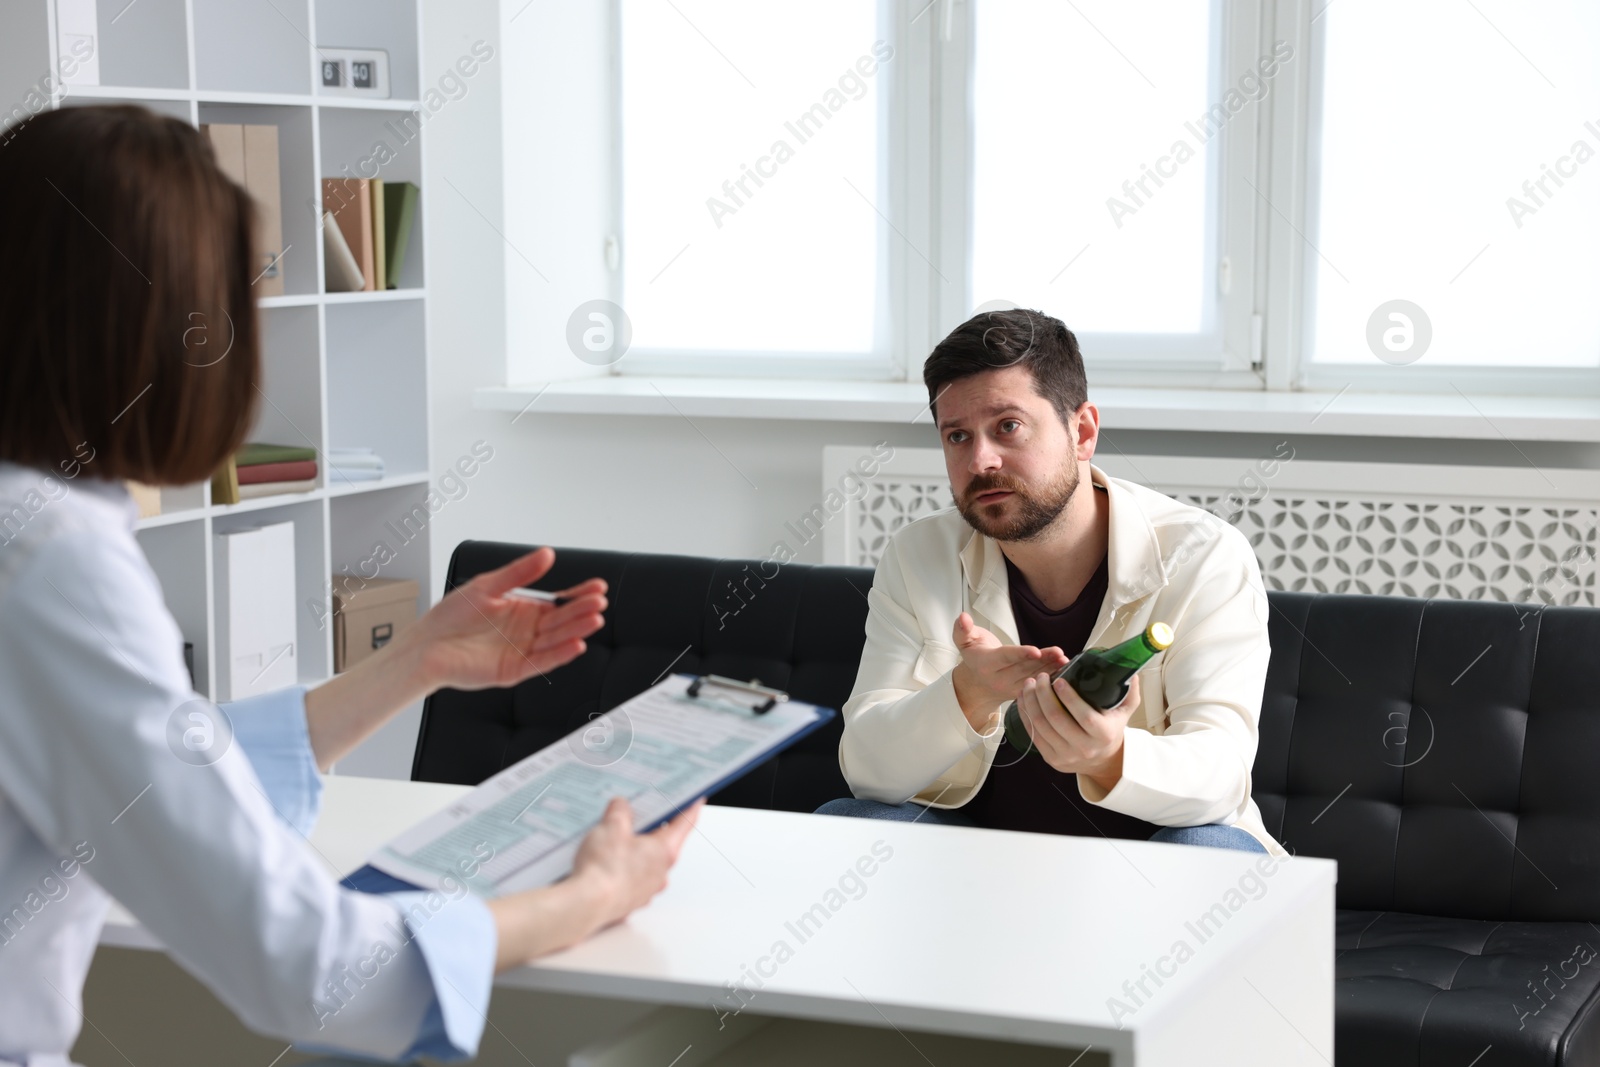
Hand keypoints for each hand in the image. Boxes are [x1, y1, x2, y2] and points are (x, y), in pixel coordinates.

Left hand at [400, 546, 606, 692]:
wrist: (425, 645)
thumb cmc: (451, 617)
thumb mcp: (487, 586)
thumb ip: (519, 573)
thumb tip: (546, 555)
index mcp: (523, 611)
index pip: (558, 603)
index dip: (578, 596)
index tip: (597, 587)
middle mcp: (526, 632)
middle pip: (561, 621)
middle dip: (582, 611)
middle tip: (599, 602)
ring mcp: (521, 651)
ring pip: (556, 641)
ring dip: (576, 631)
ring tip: (594, 619)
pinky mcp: (513, 671)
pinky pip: (542, 662)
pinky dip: (560, 654)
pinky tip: (576, 644)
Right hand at [570, 796, 702, 927]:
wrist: (585, 905)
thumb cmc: (603, 869)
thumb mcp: (611, 826)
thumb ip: (620, 811)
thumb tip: (621, 806)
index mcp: (664, 850)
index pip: (685, 822)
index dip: (690, 806)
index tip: (696, 798)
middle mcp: (661, 872)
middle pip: (664, 842)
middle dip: (653, 826)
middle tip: (641, 811)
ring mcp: (646, 889)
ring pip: (647, 862)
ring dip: (636, 849)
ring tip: (615, 837)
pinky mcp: (630, 900)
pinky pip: (632, 877)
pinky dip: (624, 867)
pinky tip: (606, 861)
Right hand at [948, 612, 1067, 731]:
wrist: (977, 683)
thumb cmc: (975, 655)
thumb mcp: (964, 640)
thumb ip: (963, 629)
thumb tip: (963, 617)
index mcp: (985, 665)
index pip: (1005, 658)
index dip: (1020, 654)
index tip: (1036, 651)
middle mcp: (999, 679)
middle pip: (1024, 668)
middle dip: (1043, 661)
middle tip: (1059, 653)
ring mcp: (1011, 688)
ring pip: (1033, 676)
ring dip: (1051, 668)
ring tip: (1065, 659)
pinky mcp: (1022, 692)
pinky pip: (1038, 684)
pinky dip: (1052, 676)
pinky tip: (1065, 669)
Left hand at [1017, 668, 1138, 789]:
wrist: (1101, 760)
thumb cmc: (1110, 729)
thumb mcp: (1124, 711)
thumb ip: (1129, 692)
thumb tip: (1130, 671)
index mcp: (1103, 734)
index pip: (1085, 716)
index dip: (1069, 698)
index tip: (1059, 680)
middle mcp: (1084, 747)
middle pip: (1057, 719)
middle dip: (1044, 695)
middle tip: (1040, 677)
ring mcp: (1065, 755)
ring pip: (1041, 726)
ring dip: (1031, 702)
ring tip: (1029, 684)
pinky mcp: (1051, 758)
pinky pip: (1033, 734)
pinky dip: (1025, 715)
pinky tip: (1024, 699)